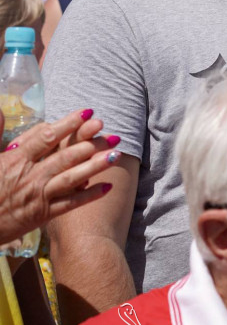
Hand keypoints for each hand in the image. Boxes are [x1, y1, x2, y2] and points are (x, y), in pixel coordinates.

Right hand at [0, 109, 118, 244]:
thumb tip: (0, 109)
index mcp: (16, 159)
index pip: (46, 138)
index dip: (68, 124)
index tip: (88, 112)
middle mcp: (30, 176)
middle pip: (65, 157)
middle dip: (91, 144)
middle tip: (112, 134)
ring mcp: (38, 195)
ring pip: (71, 179)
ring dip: (95, 166)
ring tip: (116, 155)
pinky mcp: (42, 214)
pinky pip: (70, 204)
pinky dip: (89, 196)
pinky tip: (108, 186)